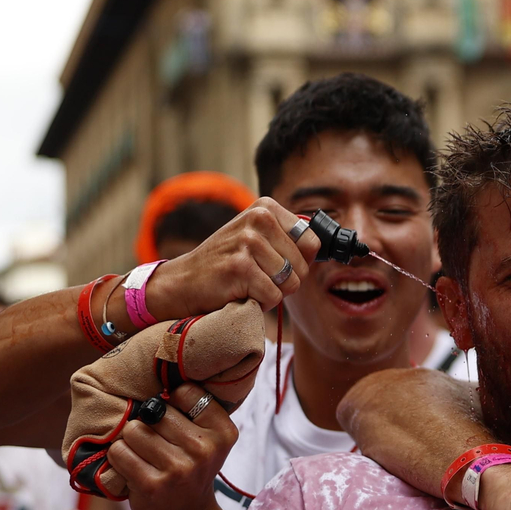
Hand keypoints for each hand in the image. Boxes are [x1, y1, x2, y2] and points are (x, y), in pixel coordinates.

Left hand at [104, 385, 237, 509]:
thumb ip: (195, 408)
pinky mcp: (152, 485)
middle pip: (155, 411)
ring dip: (132, 441)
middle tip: (157, 443)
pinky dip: (120, 457)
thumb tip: (162, 367)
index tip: (176, 419)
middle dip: (149, 423)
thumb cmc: (191, 467)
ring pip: (134, 430)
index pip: (186, 392)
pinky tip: (133, 468)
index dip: (173, 402)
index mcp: (223, 432)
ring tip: (144, 455)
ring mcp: (178, 469)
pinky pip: (120, 452)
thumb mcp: (209, 438)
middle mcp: (205, 450)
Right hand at [147, 198, 320, 321]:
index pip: (312, 242)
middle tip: (255, 275)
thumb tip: (327, 247)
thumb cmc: (226, 262)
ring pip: (290, 283)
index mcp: (266, 207)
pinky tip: (239, 291)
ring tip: (246, 282)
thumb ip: (288, 237)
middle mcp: (259, 218)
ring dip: (271, 292)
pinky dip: (260, 302)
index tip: (275, 264)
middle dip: (284, 280)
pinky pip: (273, 296)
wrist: (183, 281)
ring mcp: (248, 241)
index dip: (299, 262)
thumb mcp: (257, 238)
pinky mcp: (240, 267)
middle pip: (303, 266)